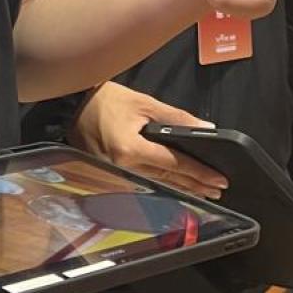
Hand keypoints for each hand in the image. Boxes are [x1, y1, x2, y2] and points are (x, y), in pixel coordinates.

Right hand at [71, 84, 226, 200]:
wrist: (73, 105)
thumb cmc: (106, 100)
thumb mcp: (145, 103)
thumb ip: (176, 118)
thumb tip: (205, 130)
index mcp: (130, 149)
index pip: (174, 164)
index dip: (199, 172)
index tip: (219, 179)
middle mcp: (123, 168)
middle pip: (167, 180)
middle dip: (195, 185)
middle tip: (218, 189)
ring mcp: (115, 175)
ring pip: (156, 184)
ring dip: (182, 188)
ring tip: (203, 192)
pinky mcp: (111, 176)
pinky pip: (143, 182)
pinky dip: (163, 185)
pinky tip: (176, 188)